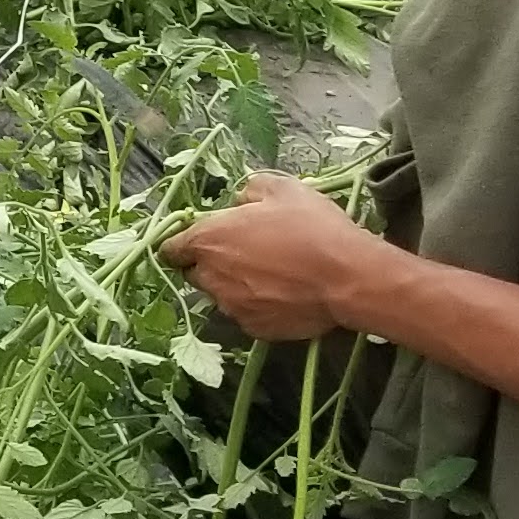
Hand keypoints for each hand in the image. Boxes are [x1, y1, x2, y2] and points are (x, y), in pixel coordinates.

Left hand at [160, 172, 384, 341]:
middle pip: (195, 273)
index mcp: (209, 240)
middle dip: (210, 264)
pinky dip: (257, 305)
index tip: (203, 239)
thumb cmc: (311, 227)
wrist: (347, 277)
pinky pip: (246, 315)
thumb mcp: (282, 188)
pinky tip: (283, 293)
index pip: (171, 248)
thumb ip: (249, 190)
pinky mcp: (255, 329)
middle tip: (244, 253)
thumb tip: (239, 202)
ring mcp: (232, 307)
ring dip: (233, 285)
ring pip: (221, 296)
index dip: (183, 243)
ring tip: (270, 273)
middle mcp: (212, 278)